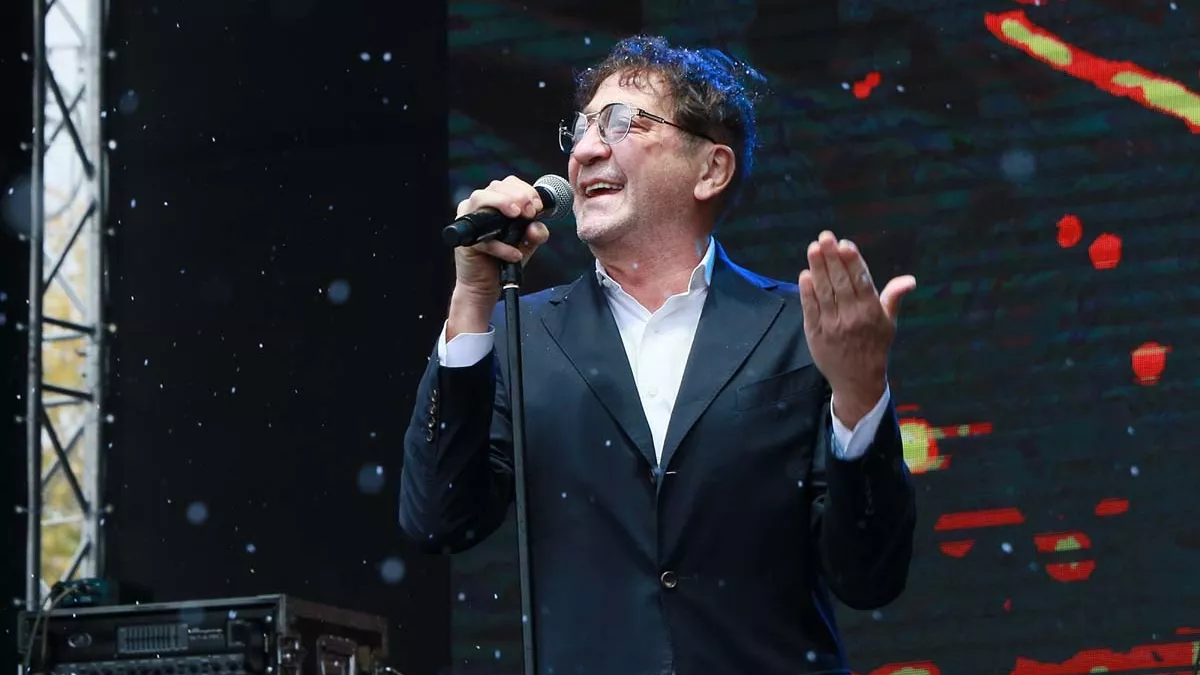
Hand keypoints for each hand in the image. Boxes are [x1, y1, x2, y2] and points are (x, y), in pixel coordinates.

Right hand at [446, 176, 550, 337]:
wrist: (485, 287)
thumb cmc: (503, 260)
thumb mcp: (527, 244)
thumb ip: (536, 234)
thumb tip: (536, 226)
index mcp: (494, 204)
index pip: (508, 184)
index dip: (525, 190)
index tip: (538, 206)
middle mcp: (478, 208)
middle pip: (495, 186)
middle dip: (518, 195)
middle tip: (530, 212)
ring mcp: (468, 221)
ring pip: (480, 198)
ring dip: (503, 203)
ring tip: (520, 217)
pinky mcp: (465, 240)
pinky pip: (483, 237)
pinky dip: (501, 246)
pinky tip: (514, 254)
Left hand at [798, 231, 915, 425]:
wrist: (857, 381)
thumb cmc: (875, 347)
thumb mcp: (889, 324)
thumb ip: (894, 297)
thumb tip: (910, 279)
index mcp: (871, 312)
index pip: (861, 281)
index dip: (853, 262)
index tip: (845, 244)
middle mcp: (852, 317)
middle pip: (840, 283)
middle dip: (832, 258)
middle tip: (824, 237)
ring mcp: (832, 325)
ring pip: (824, 292)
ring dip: (818, 269)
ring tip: (813, 248)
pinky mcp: (815, 333)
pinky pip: (810, 310)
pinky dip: (807, 292)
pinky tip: (805, 275)